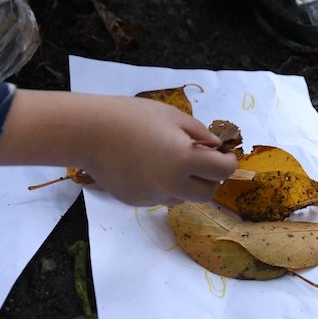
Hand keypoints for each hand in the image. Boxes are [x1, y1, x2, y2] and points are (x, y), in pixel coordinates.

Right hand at [78, 95, 237, 205]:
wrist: (88, 133)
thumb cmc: (131, 116)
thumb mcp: (172, 116)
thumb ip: (199, 133)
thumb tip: (215, 147)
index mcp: (184, 160)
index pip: (222, 171)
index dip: (228, 162)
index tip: (224, 154)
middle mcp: (172, 184)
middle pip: (207, 194)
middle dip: (210, 179)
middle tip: (202, 162)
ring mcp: (153, 197)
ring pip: (183, 198)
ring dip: (186, 185)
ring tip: (169, 162)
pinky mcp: (137, 202)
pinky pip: (160, 198)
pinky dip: (163, 186)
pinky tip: (147, 167)